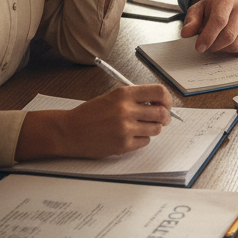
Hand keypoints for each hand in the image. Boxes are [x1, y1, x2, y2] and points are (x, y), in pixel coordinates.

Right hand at [17, 85, 172, 159]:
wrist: (69, 131)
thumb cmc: (89, 114)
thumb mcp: (113, 97)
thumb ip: (135, 98)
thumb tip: (160, 103)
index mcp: (124, 94)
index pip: (159, 92)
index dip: (167, 99)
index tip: (166, 103)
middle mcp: (126, 110)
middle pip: (161, 112)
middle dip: (165, 116)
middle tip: (161, 118)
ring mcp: (125, 128)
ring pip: (156, 129)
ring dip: (152, 128)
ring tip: (141, 127)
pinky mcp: (123, 145)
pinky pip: (145, 142)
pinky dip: (142, 139)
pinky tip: (130, 136)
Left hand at [180, 0, 237, 54]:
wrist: (228, 4)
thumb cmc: (211, 9)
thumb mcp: (197, 11)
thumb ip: (191, 21)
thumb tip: (186, 33)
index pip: (219, 21)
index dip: (208, 37)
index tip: (199, 47)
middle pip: (229, 35)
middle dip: (214, 46)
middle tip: (206, 47)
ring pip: (237, 44)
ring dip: (222, 50)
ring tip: (215, 43)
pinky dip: (233, 52)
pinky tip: (227, 43)